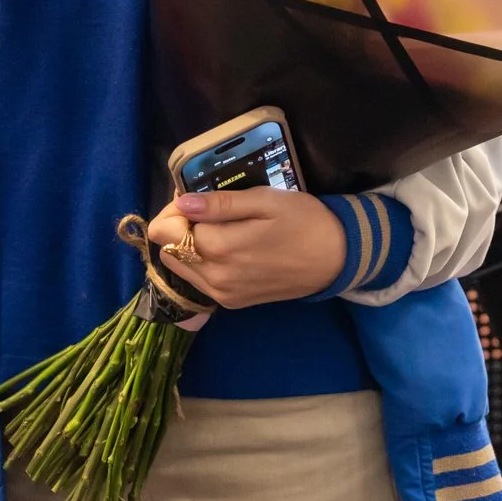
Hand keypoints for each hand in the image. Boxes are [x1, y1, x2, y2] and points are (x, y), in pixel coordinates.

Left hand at [146, 189, 347, 309]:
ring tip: (217, 227)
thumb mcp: (264, 201)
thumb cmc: (303, 221)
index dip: (174, 208)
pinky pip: (198, 280)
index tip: (195, 197)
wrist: (336, 259)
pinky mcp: (232, 303)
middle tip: (206, 210)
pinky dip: (200, 261)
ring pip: (179, 267)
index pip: (164, 230)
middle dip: (177, 226)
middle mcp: (215, 278)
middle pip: (166, 250)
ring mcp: (223, 294)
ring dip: (186, 245)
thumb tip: (182, 203)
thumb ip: (220, 204)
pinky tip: (226, 246)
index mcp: (220, 249)